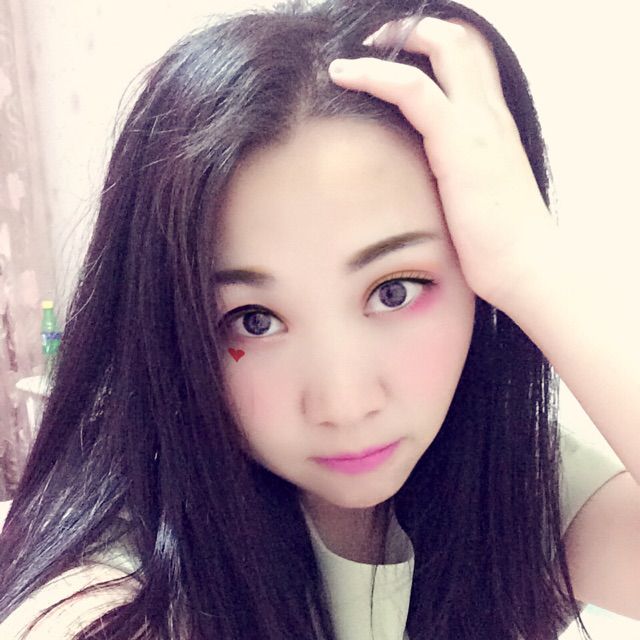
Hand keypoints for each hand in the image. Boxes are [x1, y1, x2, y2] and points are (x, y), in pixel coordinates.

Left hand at [328, 16, 555, 307]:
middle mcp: (490, 115)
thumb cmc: (500, 243)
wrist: (526, 267)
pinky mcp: (459, 144)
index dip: (436, 43)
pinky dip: (375, 74)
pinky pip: (413, 89)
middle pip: (461, 39)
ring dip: (390, 42)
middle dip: (414, 29)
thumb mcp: (479, 195)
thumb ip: (459, 172)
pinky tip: (346, 75)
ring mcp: (478, 125)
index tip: (398, 53)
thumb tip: (431, 177)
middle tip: (374, 41)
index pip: (473, 60)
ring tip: (349, 57)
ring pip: (441, 48)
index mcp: (494, 125)